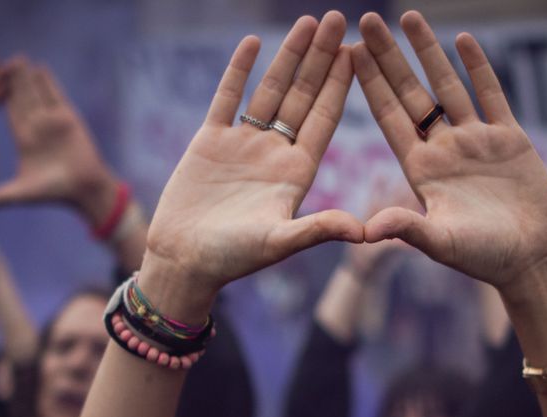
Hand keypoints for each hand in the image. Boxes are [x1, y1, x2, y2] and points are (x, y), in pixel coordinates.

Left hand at [0, 58, 118, 226]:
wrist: (84, 189)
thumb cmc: (54, 193)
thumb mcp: (20, 193)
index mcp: (24, 141)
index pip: (8, 114)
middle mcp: (37, 128)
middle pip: (20, 99)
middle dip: (10, 81)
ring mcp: (53, 121)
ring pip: (36, 93)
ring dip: (27, 76)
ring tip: (17, 58)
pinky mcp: (68, 118)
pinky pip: (56, 95)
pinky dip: (48, 81)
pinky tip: (40, 67)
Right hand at [139, 12, 362, 320]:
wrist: (182, 262)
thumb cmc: (232, 260)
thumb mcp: (279, 243)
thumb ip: (317, 230)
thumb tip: (364, 232)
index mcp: (298, 172)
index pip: (325, 118)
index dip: (341, 84)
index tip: (357, 50)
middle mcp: (276, 153)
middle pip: (304, 95)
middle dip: (322, 57)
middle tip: (339, 18)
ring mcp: (244, 144)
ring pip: (271, 90)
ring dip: (289, 56)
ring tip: (308, 22)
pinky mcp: (210, 141)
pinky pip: (228, 97)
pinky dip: (239, 70)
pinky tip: (254, 42)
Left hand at [353, 12, 546, 291]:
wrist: (532, 262)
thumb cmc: (485, 259)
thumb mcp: (442, 244)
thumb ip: (408, 230)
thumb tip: (367, 231)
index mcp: (420, 170)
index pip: (388, 117)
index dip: (369, 84)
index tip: (349, 52)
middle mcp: (442, 150)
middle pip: (410, 93)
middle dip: (389, 57)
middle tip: (368, 19)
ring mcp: (475, 142)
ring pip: (447, 87)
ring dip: (428, 52)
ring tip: (409, 16)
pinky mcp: (509, 140)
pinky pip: (491, 95)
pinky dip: (478, 68)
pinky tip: (462, 39)